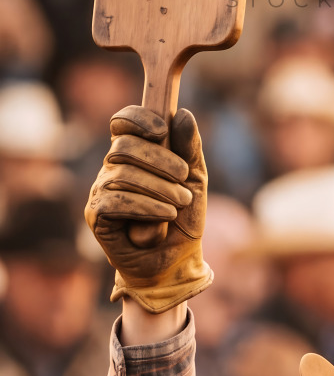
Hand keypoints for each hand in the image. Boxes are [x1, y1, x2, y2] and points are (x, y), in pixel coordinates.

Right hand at [85, 105, 211, 314]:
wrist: (177, 262)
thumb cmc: (183, 220)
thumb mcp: (195, 181)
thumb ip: (189, 149)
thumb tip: (182, 114)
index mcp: (133, 154)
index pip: (122, 122)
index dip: (137, 119)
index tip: (161, 130)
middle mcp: (112, 168)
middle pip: (123, 146)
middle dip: (159, 160)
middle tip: (184, 179)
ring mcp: (101, 191)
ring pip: (122, 174)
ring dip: (159, 189)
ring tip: (180, 205)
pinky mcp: (96, 216)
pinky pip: (115, 201)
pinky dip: (145, 207)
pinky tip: (165, 217)